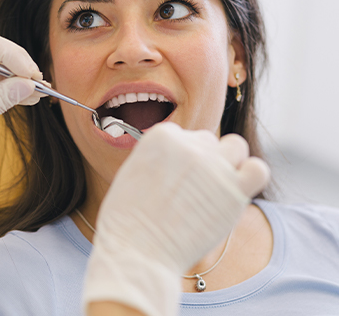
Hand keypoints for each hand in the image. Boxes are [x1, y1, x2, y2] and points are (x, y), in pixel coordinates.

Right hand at [83, 123, 269, 315]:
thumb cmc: (128, 219)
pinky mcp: (235, 191)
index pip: (184, 135)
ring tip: (215, 187)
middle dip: (202, 161)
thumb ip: (159, 156)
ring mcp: (214, 167)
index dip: (180, 158)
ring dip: (229, 162)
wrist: (137, 251)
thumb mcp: (133, 171)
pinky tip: (236, 192)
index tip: (173, 178)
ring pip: (236, 147)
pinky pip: (258, 170)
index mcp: (161, 136)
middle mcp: (189, 145)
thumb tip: (179, 157)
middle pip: (208, 141)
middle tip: (191, 190)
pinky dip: (251, 176)